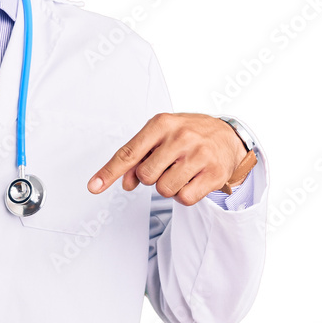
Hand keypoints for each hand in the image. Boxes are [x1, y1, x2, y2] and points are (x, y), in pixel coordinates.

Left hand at [86, 112, 247, 205]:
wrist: (227, 134)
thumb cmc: (188, 135)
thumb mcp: (160, 137)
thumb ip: (138, 158)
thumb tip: (125, 182)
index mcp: (161, 124)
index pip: (129, 153)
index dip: (109, 172)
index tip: (94, 186)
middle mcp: (181, 137)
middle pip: (146, 176)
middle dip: (151, 177)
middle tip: (166, 166)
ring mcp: (199, 155)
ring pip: (165, 189)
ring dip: (169, 187)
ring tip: (181, 171)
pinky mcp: (214, 173)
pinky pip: (184, 198)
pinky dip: (184, 195)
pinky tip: (192, 180)